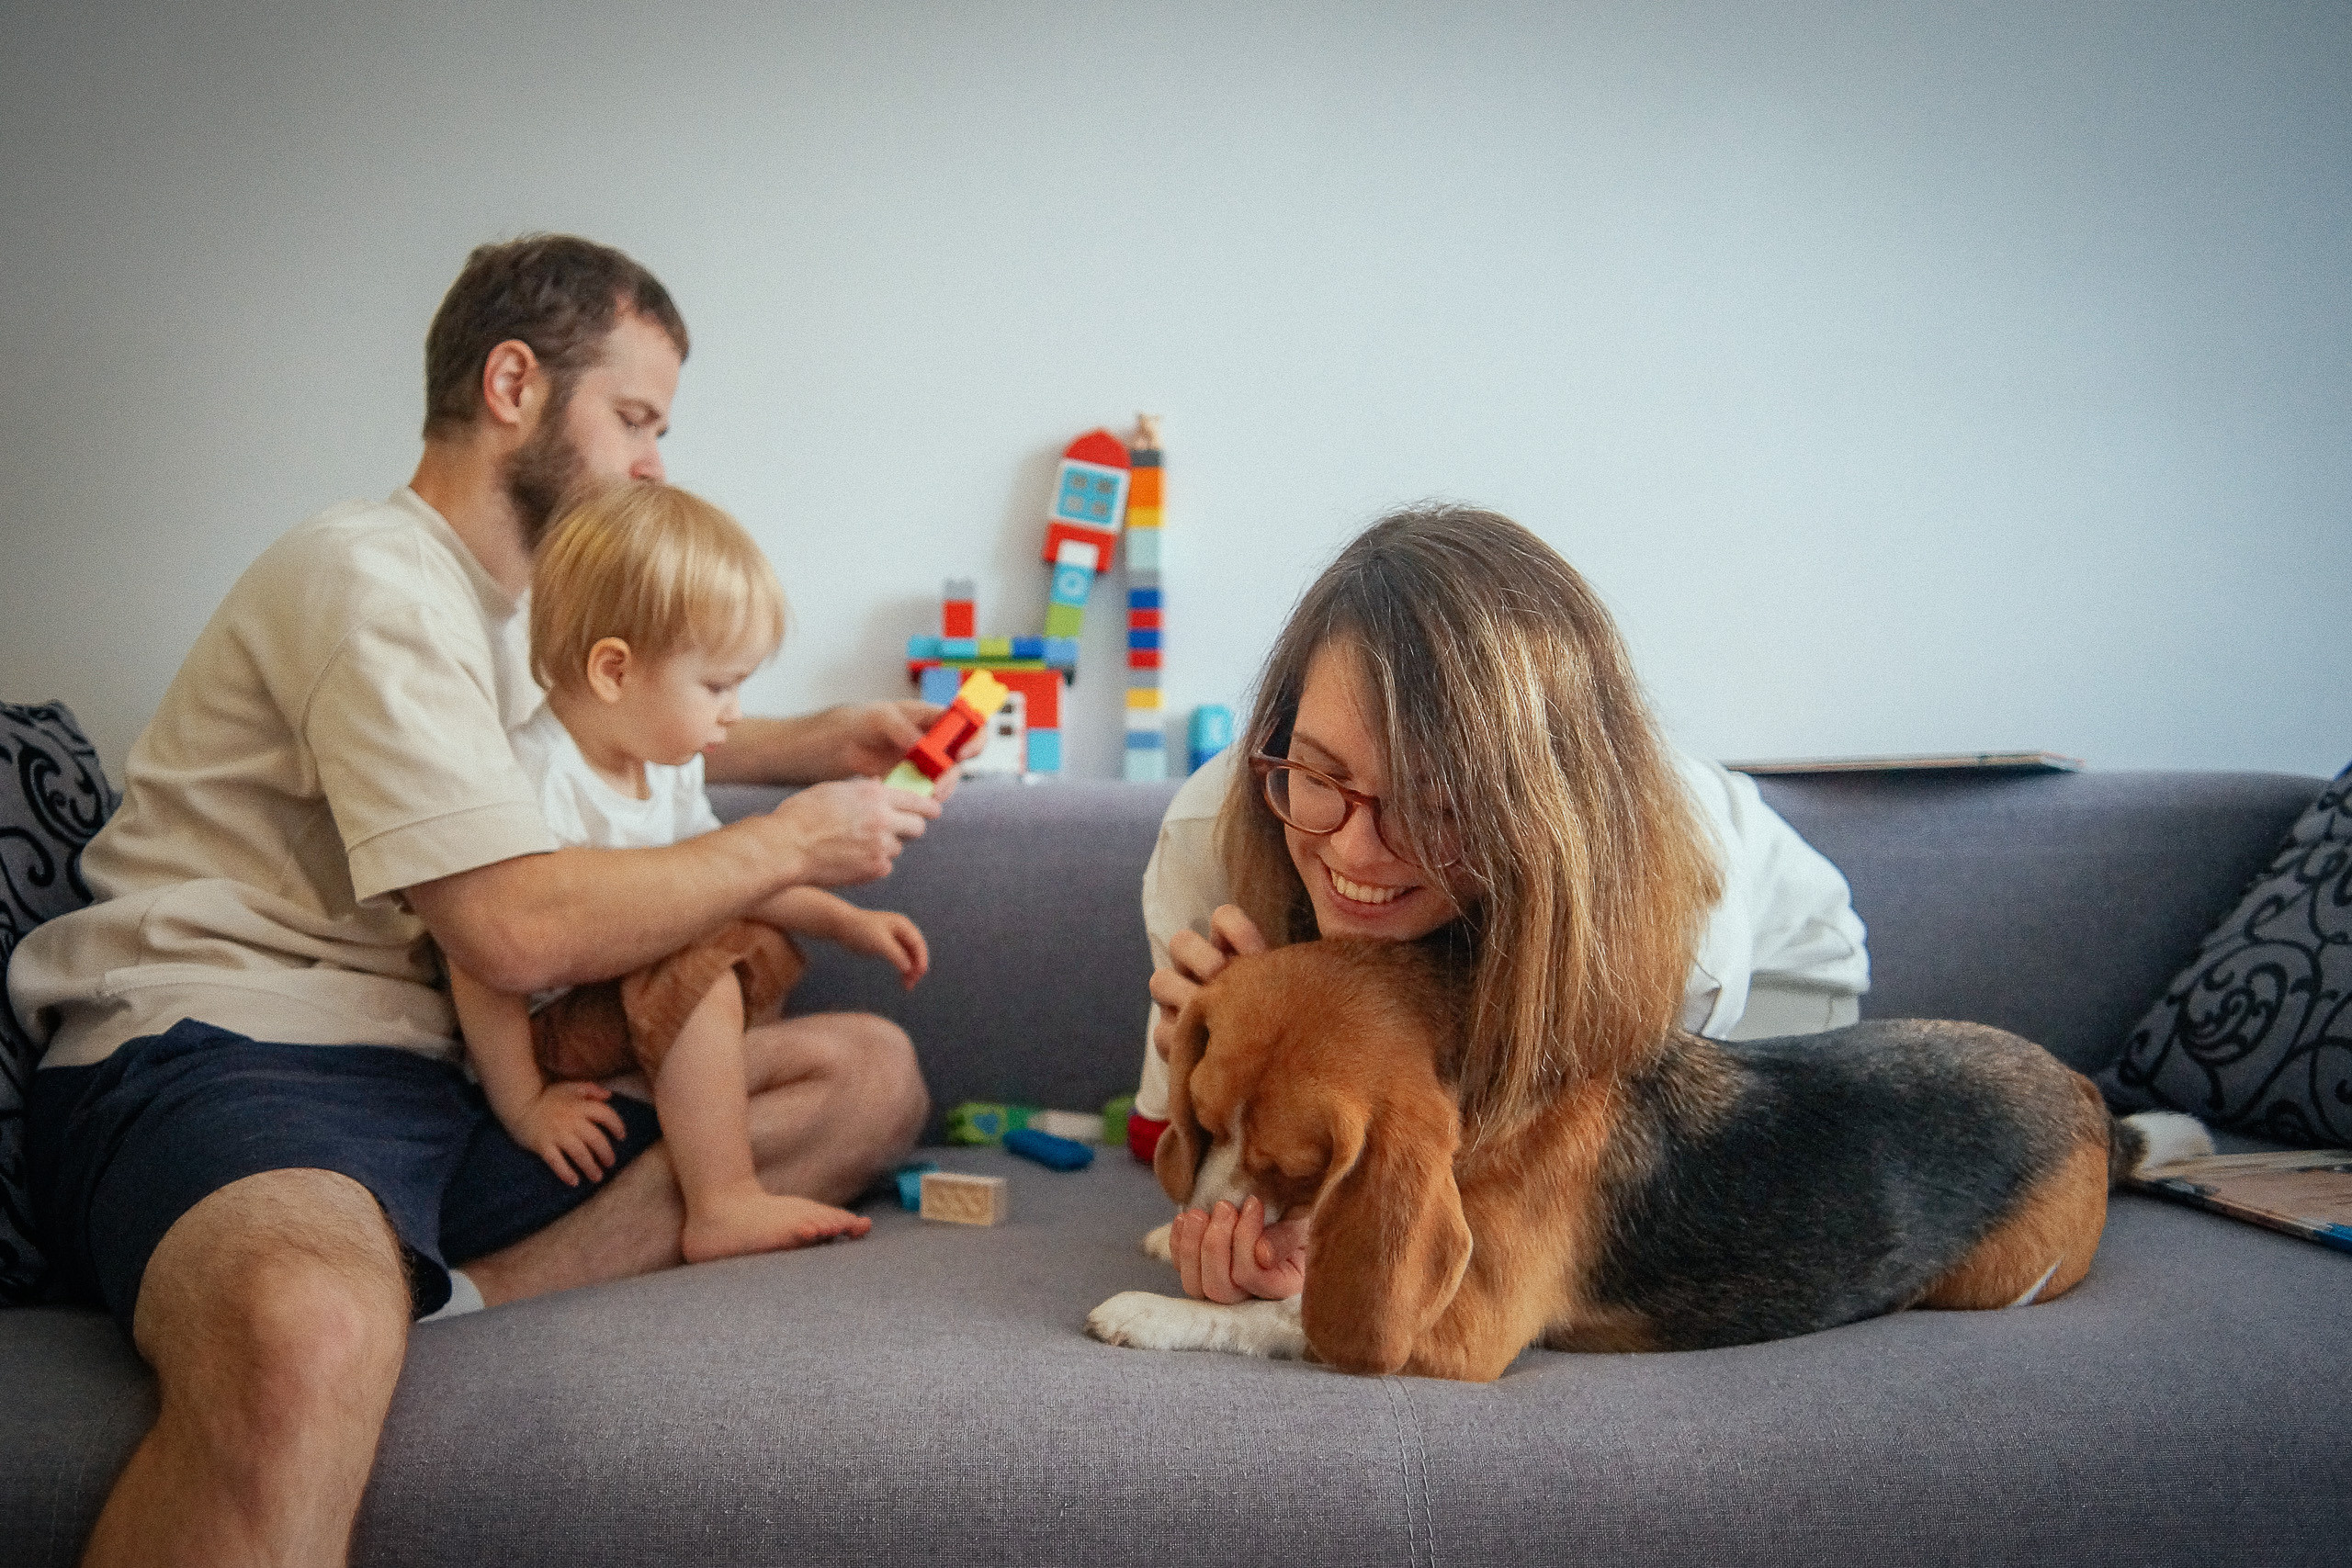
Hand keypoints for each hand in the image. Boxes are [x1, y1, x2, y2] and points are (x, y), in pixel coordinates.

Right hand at [511, 1080, 627, 1186]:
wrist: (519, 1103)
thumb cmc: (547, 1096)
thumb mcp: (570, 1087)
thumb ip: (590, 1089)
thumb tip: (609, 1096)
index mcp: (580, 1105)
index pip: (605, 1115)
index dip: (617, 1126)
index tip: (621, 1136)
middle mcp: (571, 1120)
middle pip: (596, 1139)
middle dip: (606, 1153)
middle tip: (610, 1163)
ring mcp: (557, 1134)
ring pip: (579, 1153)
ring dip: (590, 1167)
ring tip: (597, 1177)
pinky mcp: (543, 1145)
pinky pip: (556, 1162)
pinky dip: (566, 1173)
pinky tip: (574, 1181)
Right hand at [768, 777, 939, 885]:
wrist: (786, 847)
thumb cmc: (801, 816)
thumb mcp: (834, 790)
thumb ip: (862, 791)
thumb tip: (879, 788)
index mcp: (874, 795)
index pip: (917, 800)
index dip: (927, 806)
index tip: (932, 810)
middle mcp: (883, 819)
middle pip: (918, 826)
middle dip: (910, 828)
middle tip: (897, 830)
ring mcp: (881, 846)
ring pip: (899, 847)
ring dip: (886, 847)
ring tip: (858, 845)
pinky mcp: (875, 869)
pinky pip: (884, 866)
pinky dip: (873, 864)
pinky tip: (851, 859)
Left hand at [808, 700, 985, 799]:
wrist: (832, 748)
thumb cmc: (854, 723)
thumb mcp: (875, 718)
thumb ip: (899, 726)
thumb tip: (921, 743)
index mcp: (928, 716)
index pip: (965, 721)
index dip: (973, 736)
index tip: (960, 754)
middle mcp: (931, 738)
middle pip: (962, 754)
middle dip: (955, 772)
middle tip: (938, 788)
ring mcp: (923, 760)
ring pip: (947, 776)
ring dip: (942, 789)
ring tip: (926, 799)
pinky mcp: (912, 780)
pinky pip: (928, 790)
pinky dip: (926, 798)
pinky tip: (914, 802)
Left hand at [839, 907, 928, 988]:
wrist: (841, 925)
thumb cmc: (860, 930)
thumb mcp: (880, 943)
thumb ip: (896, 955)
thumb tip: (909, 968)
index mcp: (903, 925)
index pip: (918, 944)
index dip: (921, 959)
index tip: (919, 974)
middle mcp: (901, 931)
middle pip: (916, 951)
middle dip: (916, 967)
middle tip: (912, 983)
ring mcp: (894, 939)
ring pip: (909, 957)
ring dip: (910, 971)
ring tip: (907, 986)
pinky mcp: (886, 947)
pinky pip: (900, 960)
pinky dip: (902, 969)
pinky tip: (901, 979)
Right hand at [1148, 904, 1268, 1060]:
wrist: (1266, 1065)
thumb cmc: (1280, 1019)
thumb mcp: (1283, 989)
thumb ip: (1279, 970)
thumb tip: (1289, 948)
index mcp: (1228, 948)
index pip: (1223, 918)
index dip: (1236, 929)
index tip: (1258, 953)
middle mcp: (1197, 969)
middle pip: (1181, 942)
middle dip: (1201, 957)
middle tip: (1221, 976)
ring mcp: (1177, 1001)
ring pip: (1160, 980)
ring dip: (1181, 992)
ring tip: (1205, 1010)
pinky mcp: (1167, 1037)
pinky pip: (1160, 1032)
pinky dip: (1178, 1037)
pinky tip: (1202, 1047)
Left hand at [1172, 1196, 1307, 1301]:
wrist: (1288, 1206)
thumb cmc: (1303, 1214)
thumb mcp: (1305, 1222)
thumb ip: (1288, 1237)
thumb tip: (1263, 1256)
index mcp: (1283, 1286)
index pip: (1251, 1277)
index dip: (1246, 1240)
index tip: (1253, 1203)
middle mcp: (1251, 1296)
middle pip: (1219, 1289)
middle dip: (1215, 1245)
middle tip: (1225, 1207)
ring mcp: (1225, 1288)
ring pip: (1195, 1285)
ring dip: (1192, 1245)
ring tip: (1199, 1213)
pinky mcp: (1204, 1274)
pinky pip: (1182, 1270)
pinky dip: (1178, 1244)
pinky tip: (1184, 1218)